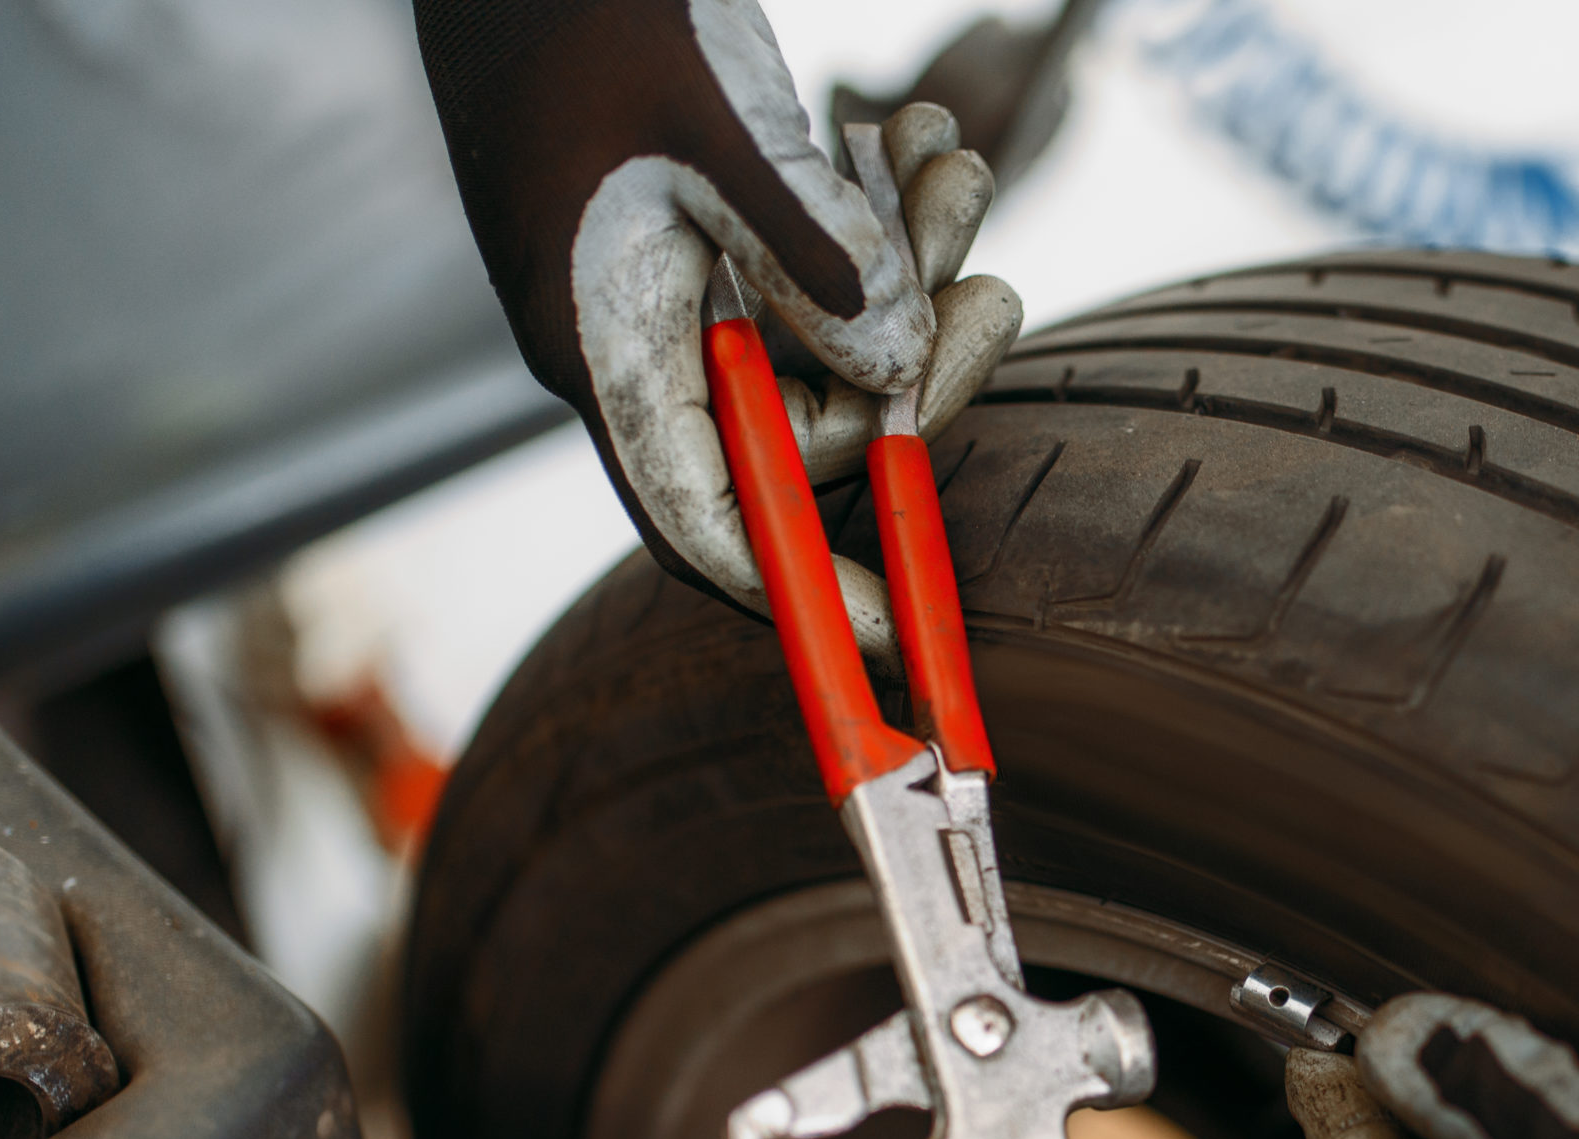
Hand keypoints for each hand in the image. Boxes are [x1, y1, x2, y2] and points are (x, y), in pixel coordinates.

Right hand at [415, 0, 1021, 608]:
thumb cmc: (583, 2)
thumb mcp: (714, 120)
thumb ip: (810, 253)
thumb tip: (898, 378)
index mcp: (598, 345)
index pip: (707, 522)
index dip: (805, 588)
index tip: (905, 634)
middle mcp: (631, 337)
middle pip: (802, 419)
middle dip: (911, 357)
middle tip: (995, 283)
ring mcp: (665, 283)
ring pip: (823, 329)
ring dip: (906, 258)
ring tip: (952, 158)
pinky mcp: (698, 226)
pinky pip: (808, 260)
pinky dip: (869, 210)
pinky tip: (911, 132)